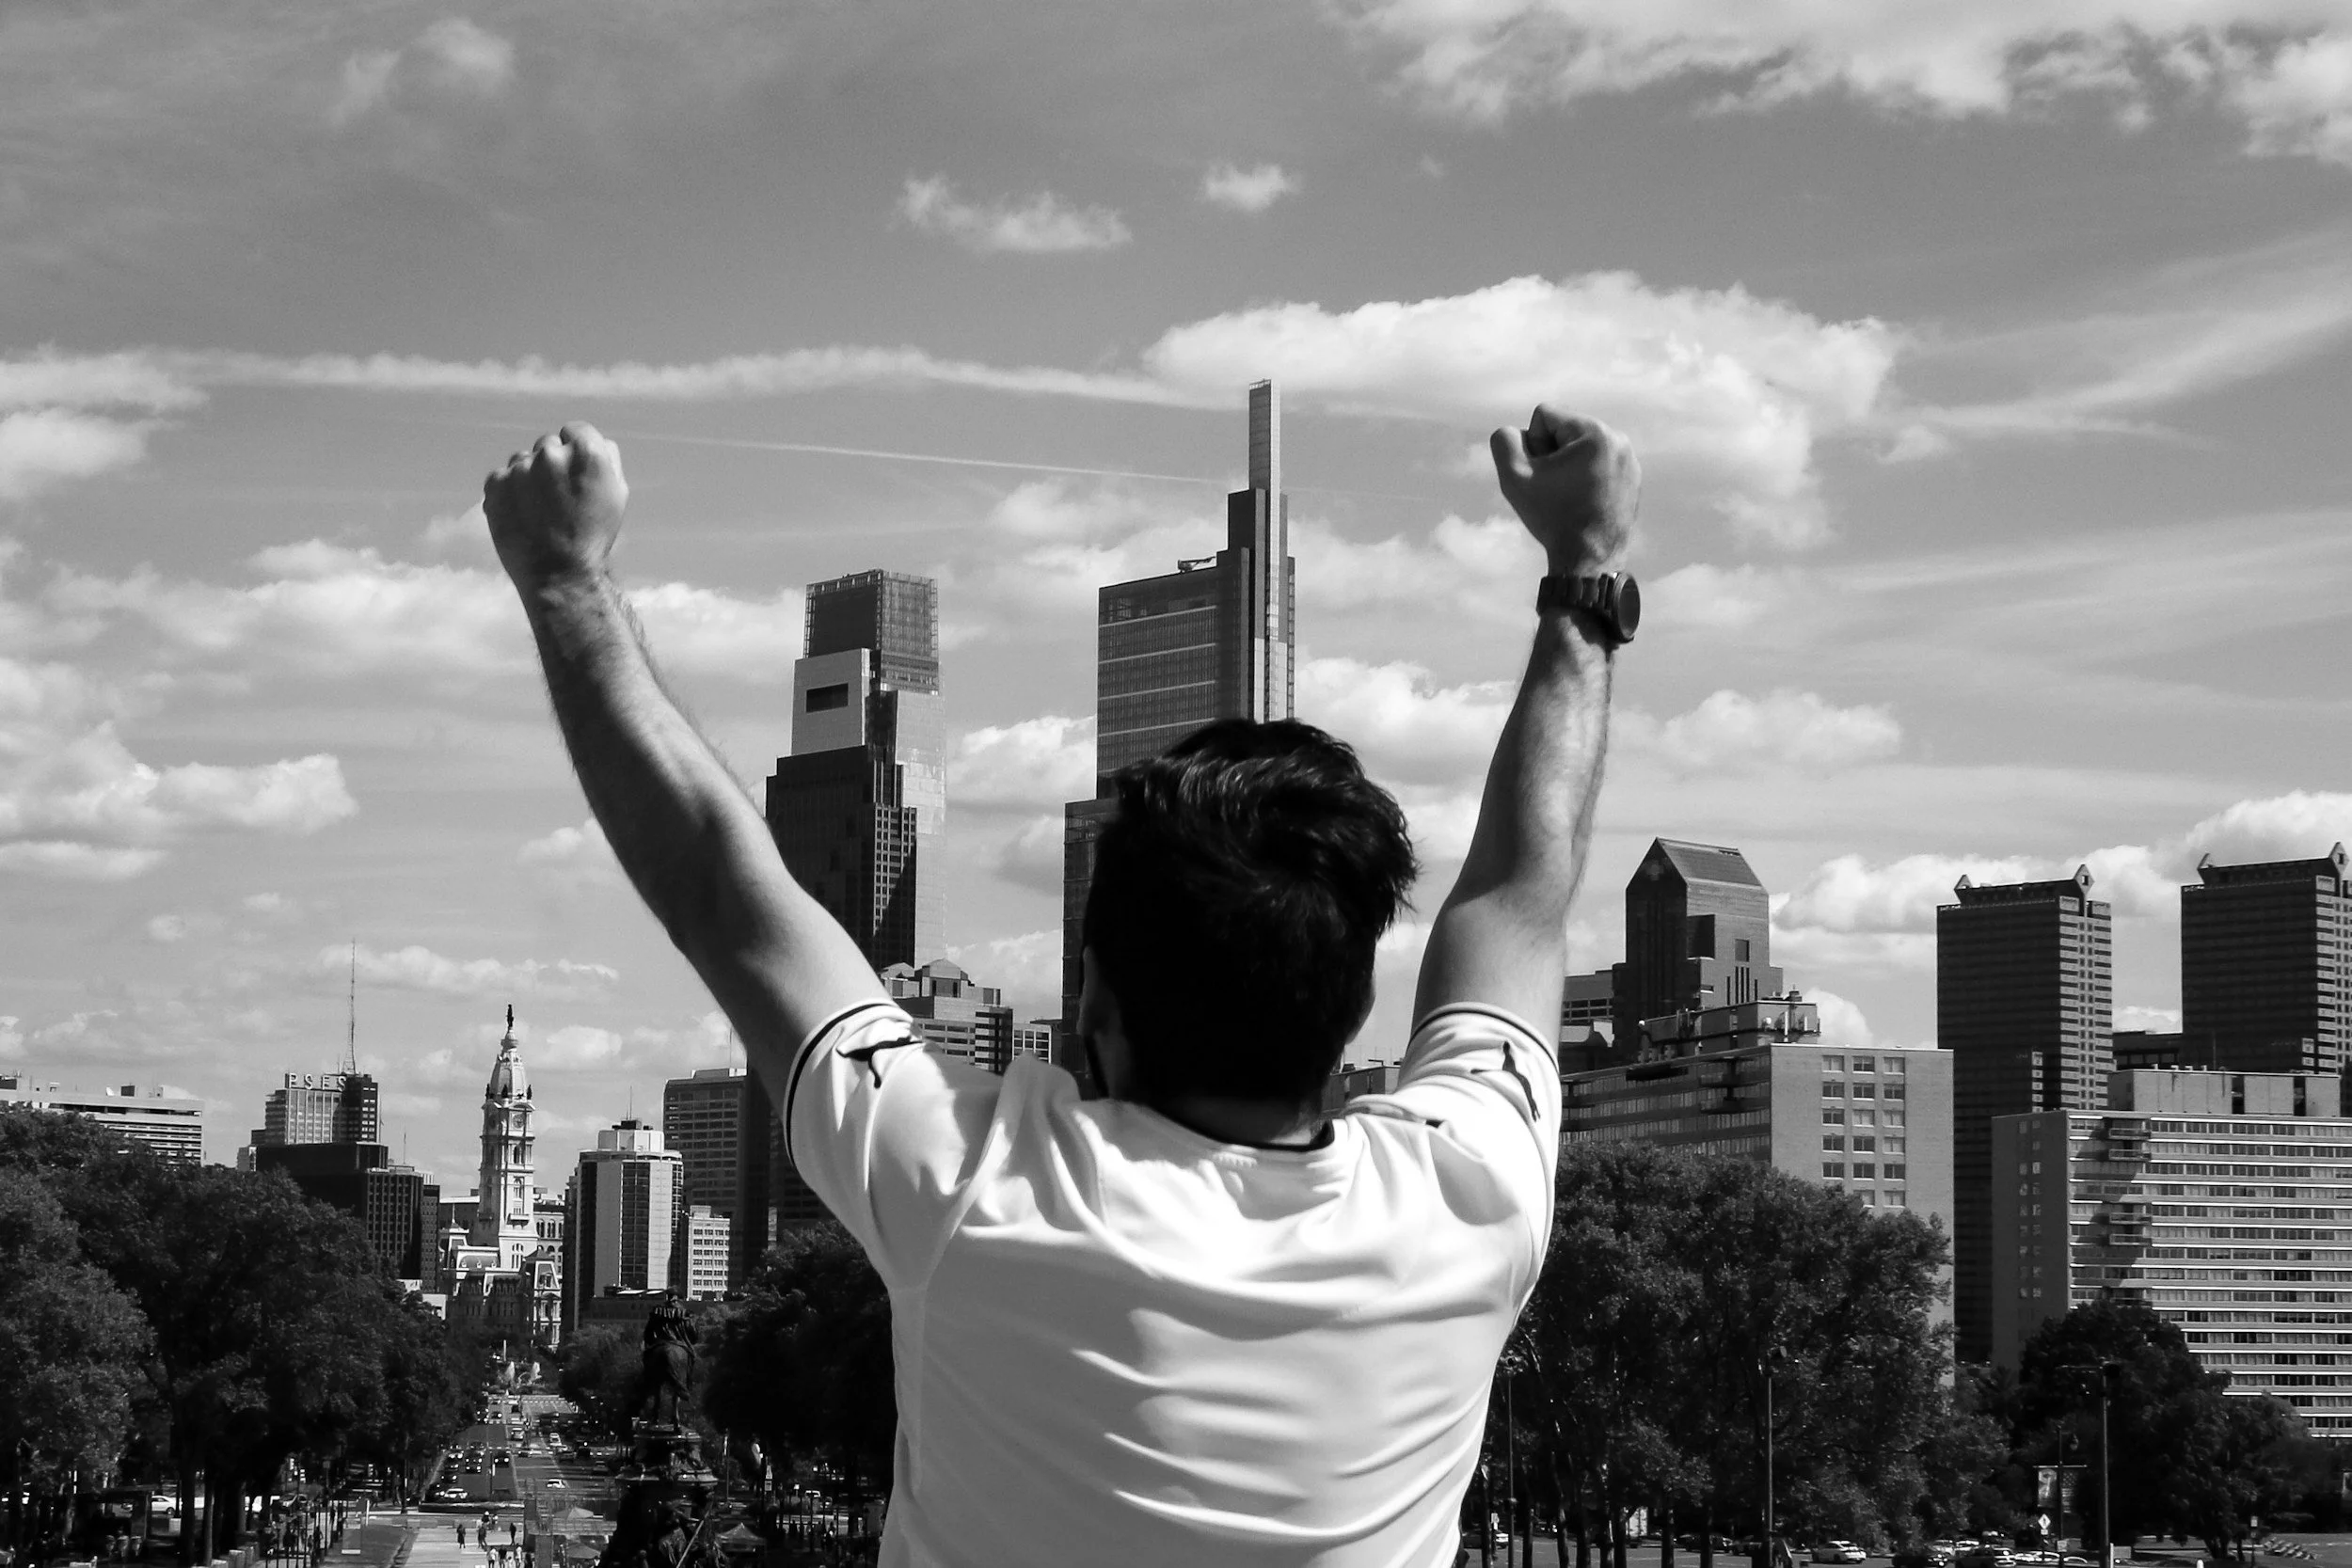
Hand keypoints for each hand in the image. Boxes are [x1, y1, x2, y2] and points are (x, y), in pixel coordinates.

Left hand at [483, 423, 628, 589]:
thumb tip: (596, 440)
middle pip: (548, 444)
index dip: (577, 451)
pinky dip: (509, 493)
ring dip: (529, 477)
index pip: (576, 429)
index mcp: (587, 452)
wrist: (558, 574)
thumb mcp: (616, 495)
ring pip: (523, 460)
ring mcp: (520, 468)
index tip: (575, 474)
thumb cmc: (592, 535)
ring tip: (540, 512)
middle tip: (559, 498)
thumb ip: (607, 459)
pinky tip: (523, 516)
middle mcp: (552, 454)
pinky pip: (502, 477)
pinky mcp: (495, 484)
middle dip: (553, 464)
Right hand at [1489, 407, 1637, 574]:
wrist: (1589, 560)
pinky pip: (1598, 463)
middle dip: (1552, 454)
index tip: (1544, 476)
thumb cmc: (1552, 517)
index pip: (1545, 416)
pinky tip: (1582, 502)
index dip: (1533, 446)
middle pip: (1565, 430)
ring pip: (1580, 447)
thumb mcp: (1514, 477)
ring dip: (1567, 466)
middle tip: (1555, 489)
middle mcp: (1618, 440)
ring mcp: (1629, 460)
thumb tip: (1515, 432)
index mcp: (1595, 433)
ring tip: (1569, 496)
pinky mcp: (1632, 478)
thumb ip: (1503, 441)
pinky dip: (1585, 478)